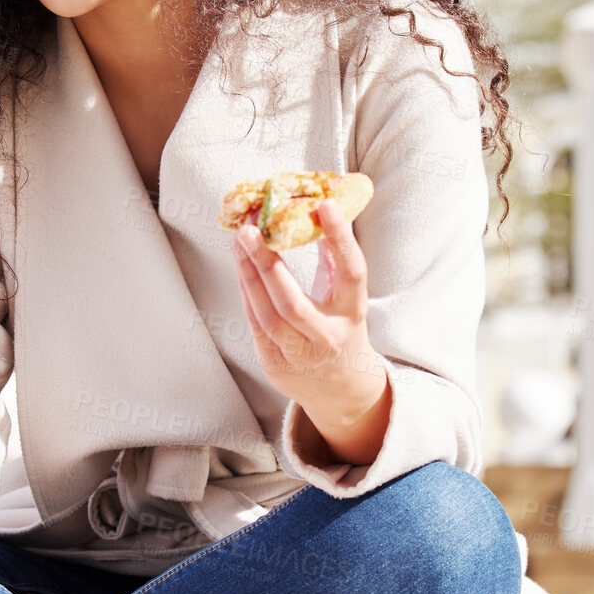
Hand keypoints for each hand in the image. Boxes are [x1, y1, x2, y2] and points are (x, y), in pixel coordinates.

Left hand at [230, 199, 390, 462]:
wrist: (341, 390)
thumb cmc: (341, 328)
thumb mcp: (347, 296)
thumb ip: (334, 259)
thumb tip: (317, 212)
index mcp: (353, 314)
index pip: (352, 273)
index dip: (340, 238)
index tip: (325, 204)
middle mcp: (328, 338)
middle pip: (293, 304)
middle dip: (269, 265)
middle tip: (251, 228)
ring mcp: (300, 356)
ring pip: (267, 317)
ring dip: (249, 276)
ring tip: (240, 241)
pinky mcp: (276, 364)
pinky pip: (256, 324)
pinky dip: (246, 293)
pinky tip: (240, 266)